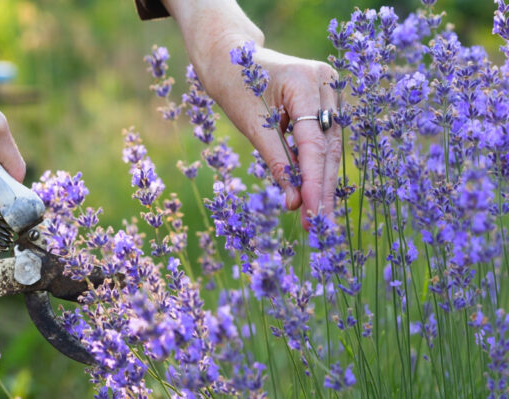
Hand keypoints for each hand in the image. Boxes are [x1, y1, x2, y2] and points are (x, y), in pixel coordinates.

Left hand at [165, 0, 340, 228]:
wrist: (230, 55)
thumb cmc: (236, 84)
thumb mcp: (252, 126)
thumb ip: (276, 162)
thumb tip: (293, 203)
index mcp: (306, 82)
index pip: (315, 143)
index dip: (314, 182)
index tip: (310, 214)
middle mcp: (327, 83)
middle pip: (329, 148)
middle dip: (322, 189)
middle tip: (316, 226)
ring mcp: (331, 89)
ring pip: (331, 147)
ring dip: (322, 182)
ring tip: (315, 218)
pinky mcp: (327, 100)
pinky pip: (325, 139)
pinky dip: (317, 166)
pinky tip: (314, 194)